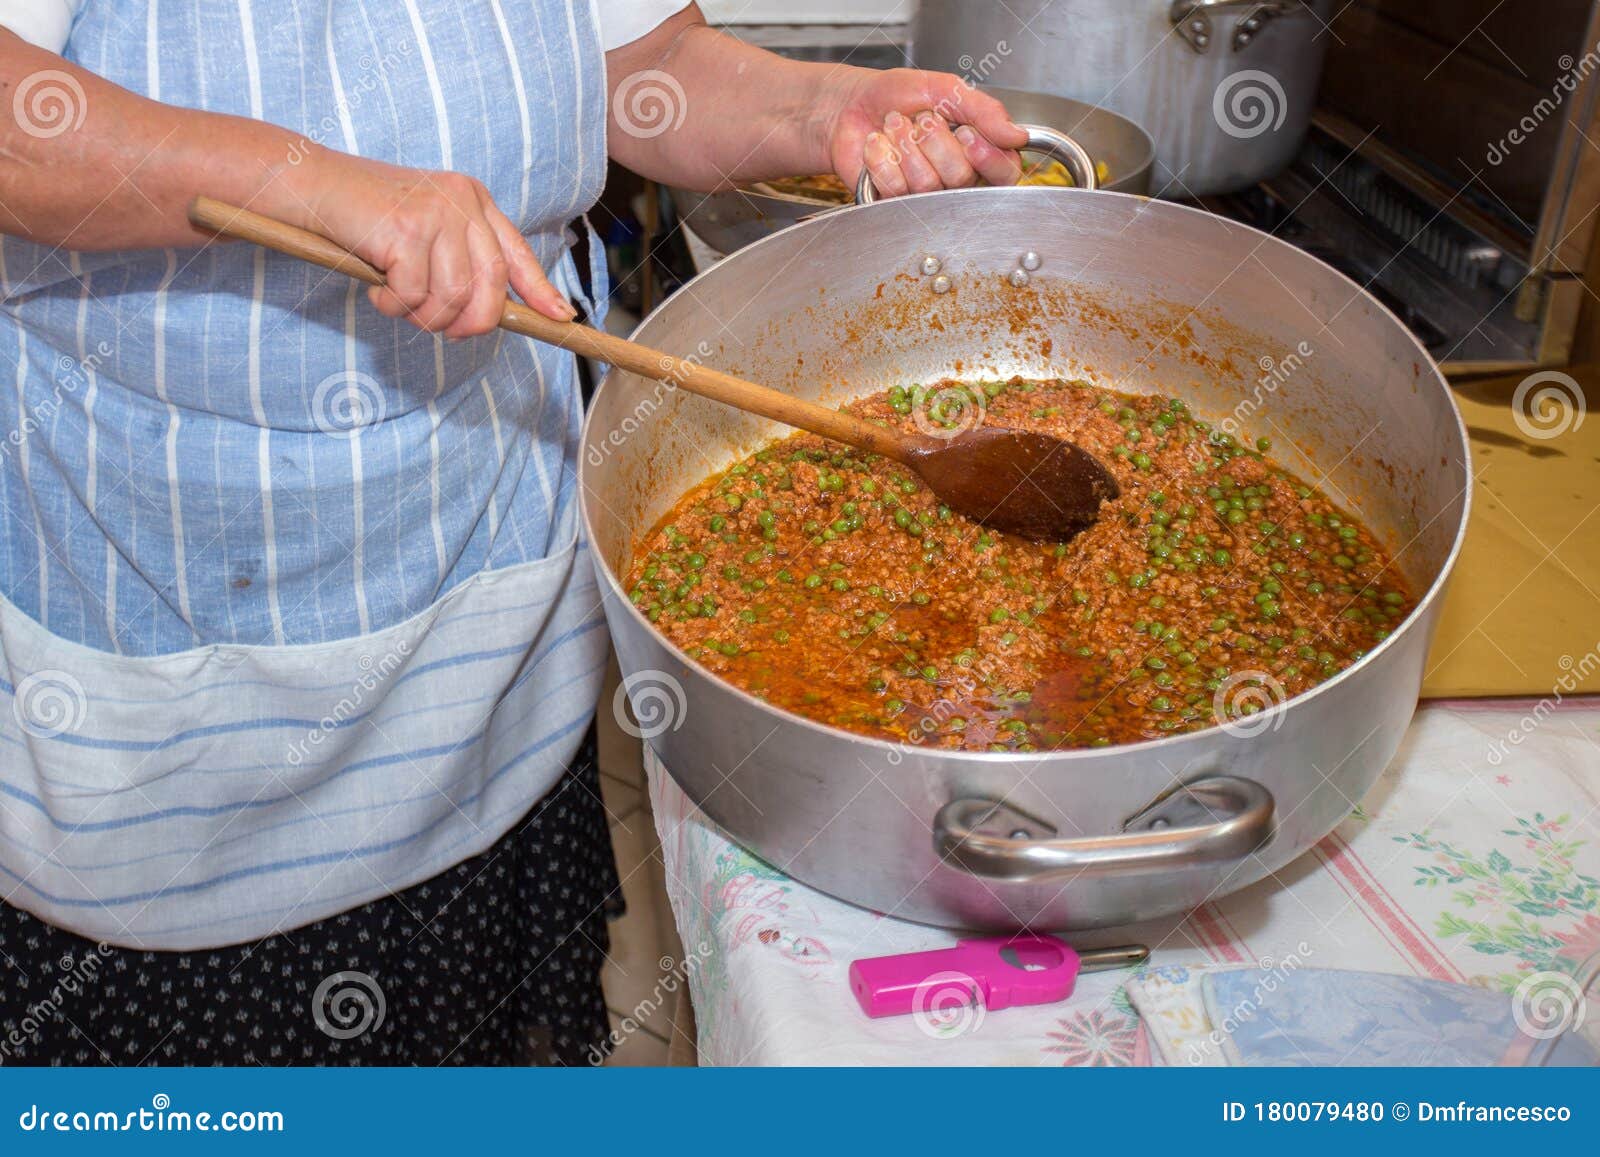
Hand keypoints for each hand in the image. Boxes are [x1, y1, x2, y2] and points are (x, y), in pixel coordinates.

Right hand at [295, 153, 573, 337]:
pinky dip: (393, 305)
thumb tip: (490, 313)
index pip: (516, 254)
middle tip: (442, 331)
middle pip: (490, 287)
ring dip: (423, 316)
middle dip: (470, 323)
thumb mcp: (423, 230)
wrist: (308, 184)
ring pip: (452, 298)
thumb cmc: (364, 216)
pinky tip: (376, 287)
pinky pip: (414, 296)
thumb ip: (458, 260)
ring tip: (397, 300)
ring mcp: (436, 212)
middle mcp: (462, 201)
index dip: (540, 291)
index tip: (560, 318)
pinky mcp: (406, 229)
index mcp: (473, 199)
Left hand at [823, 68, 1026, 197]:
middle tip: (920, 120)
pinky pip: (896, 190)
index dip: (986, 156)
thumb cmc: (898, 96)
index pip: (1005, 172)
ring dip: (905, 145)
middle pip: (962, 177)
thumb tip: (1019, 135)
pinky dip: (882, 158)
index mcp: (978, 151)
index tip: (965, 133)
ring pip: (927, 184)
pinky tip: (878, 146)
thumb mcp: (945, 89)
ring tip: (894, 126)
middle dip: (934, 140)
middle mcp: (956, 179)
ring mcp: (925, 196)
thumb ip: (984, 110)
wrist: (851, 105)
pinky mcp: (894, 203)